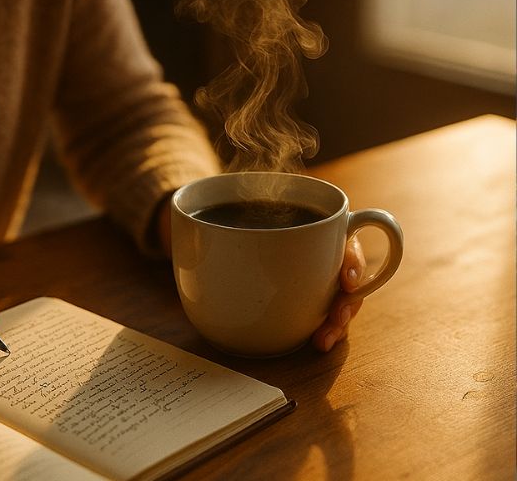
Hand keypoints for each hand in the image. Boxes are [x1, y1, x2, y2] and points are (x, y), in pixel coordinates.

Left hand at [156, 198, 366, 351]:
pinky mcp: (304, 298)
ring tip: (322, 341)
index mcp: (311, 221)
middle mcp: (319, 249)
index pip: (345, 237)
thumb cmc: (230, 208)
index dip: (352, 258)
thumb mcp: (231, 199)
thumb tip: (187, 209)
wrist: (212, 230)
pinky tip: (314, 341)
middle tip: (333, 322)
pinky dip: (323, 329)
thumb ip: (226, 204)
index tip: (346, 279)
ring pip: (339, 300)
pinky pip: (321, 314)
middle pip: (348, 277)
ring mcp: (313, 276)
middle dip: (346, 304)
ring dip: (338, 323)